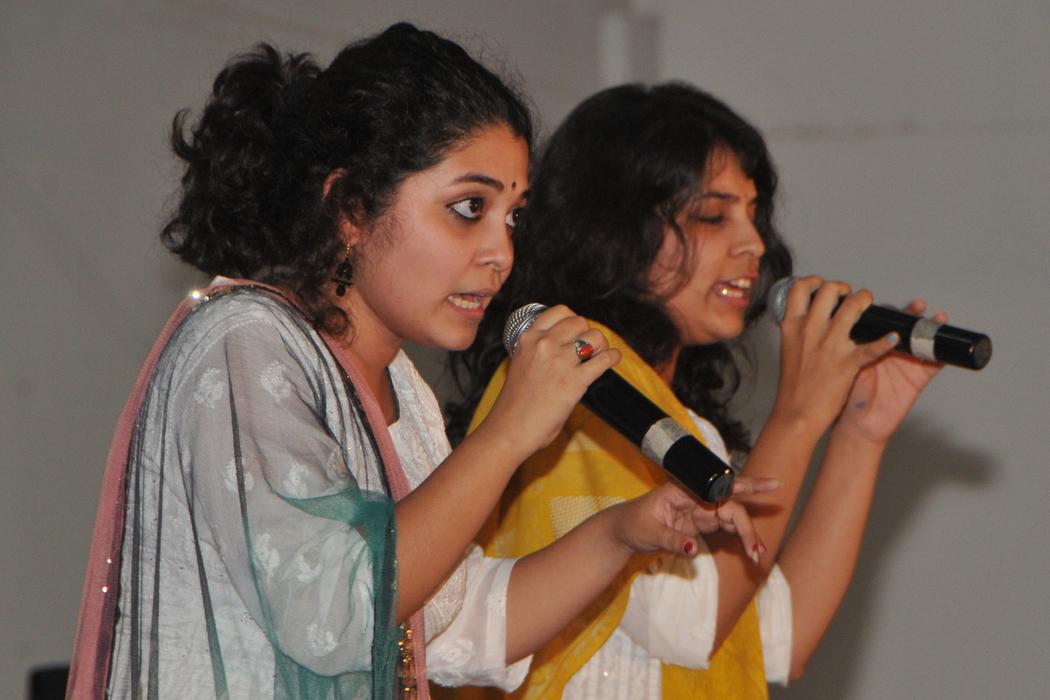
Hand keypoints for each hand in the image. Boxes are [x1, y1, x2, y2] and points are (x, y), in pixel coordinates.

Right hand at [481, 305, 621, 452]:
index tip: (576, 331)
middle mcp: (544, 344)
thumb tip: (567, 347)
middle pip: (580, 322)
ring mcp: (560, 361)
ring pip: (595, 337)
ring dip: (600, 346)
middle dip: (587, 334)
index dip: (573, 320)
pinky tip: (613, 360)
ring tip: (597, 357)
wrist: (510, 428)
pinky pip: (604, 359)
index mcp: (528, 338)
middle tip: (588, 349)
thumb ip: (539, 351)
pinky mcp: (575, 381)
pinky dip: (613, 358)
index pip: (560, 311)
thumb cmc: (515, 403)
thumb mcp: (521, 363)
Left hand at [612, 482, 767, 564]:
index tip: (765, 489)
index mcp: (684, 490)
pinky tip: (751, 549)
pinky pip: (726, 526)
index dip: (743, 487)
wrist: (624, 531)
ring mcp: (700, 509)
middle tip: (759, 545)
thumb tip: (693, 550)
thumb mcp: (651, 534)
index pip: (718, 488)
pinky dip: (739, 537)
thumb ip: (674, 541)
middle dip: (749, 520)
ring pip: (732, 515)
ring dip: (747, 532)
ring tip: (758, 553)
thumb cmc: (633, 525)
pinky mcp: (701, 522)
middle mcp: (696, 496)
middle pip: (731, 503)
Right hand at [771, 276, 898, 436]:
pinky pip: (872, 346)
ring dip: (865, 300)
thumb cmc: (792, 387)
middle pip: (829, 290)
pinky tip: (893, 337)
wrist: (796, 413)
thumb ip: (798, 332)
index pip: (799, 288)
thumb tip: (806, 320)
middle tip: (850, 295)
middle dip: (844, 288)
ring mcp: (830, 344)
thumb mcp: (788, 350)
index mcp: (791, 326)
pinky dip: (886, 341)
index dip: (813, 281)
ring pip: (854, 307)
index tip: (821, 285)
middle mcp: (810, 330)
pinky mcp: (847, 362)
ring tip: (869, 304)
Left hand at [836, 300, 944, 443]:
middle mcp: (891, 350)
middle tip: (918, 305)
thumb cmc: (849, 395)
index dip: (887, 312)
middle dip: (912, 314)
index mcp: (871, 345)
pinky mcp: (920, 377)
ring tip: (938, 317)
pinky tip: (948, 342)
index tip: (892, 305)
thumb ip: (857, 351)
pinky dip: (944, 351)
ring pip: (923, 341)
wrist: (860, 423)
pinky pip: (936, 362)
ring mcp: (907, 362)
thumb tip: (859, 329)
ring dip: (932, 328)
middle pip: (905, 327)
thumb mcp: (850, 368)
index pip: (882, 322)